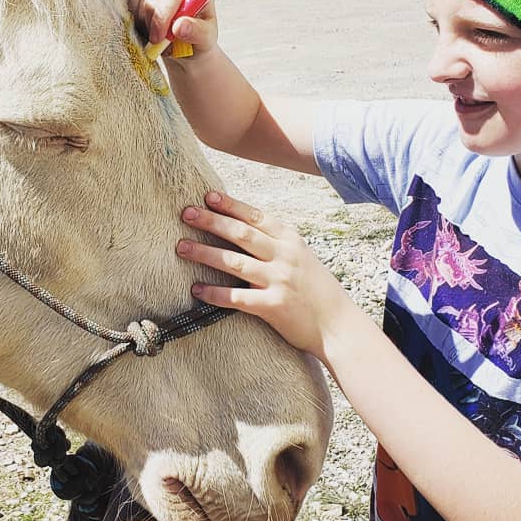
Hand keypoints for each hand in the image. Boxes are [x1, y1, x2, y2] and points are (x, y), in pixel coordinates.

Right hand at [126, 0, 218, 55]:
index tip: (160, 37)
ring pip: (140, 3)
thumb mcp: (206, 39)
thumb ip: (196, 32)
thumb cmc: (199, 35)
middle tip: (160, 42)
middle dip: (154, 25)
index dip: (163, 16)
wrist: (188, 39)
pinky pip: (131, 6)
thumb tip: (180, 26)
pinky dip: (138, 21)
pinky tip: (151, 27)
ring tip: (160, 35)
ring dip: (146, 26)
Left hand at [177, 191, 349, 353]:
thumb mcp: (302, 257)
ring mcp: (279, 281)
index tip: (207, 196)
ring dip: (205, 253)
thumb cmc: (317, 290)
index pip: (255, 217)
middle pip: (241, 233)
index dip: (230, 205)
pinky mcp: (274, 306)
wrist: (339, 325)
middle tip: (186, 213)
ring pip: (234, 262)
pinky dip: (214, 293)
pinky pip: (237, 298)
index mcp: (291, 241)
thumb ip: (277, 243)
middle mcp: (285, 256)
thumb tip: (244, 227)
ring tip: (181, 247)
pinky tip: (196, 289)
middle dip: (211, 221)